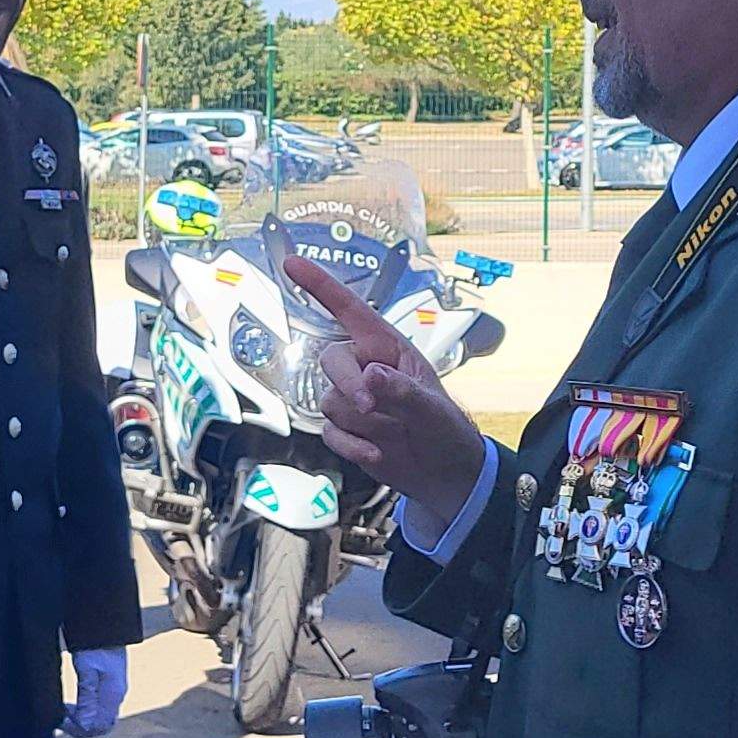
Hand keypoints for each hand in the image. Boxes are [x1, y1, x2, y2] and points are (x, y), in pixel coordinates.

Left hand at [61, 648, 126, 737]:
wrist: (105, 627)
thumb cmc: (94, 644)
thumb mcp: (87, 669)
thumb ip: (87, 697)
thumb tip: (84, 724)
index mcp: (114, 694)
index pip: (99, 726)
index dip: (79, 729)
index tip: (61, 721)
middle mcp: (117, 697)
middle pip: (102, 726)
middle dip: (81, 729)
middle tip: (61, 721)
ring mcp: (116, 693)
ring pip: (102, 720)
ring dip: (83, 722)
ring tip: (65, 714)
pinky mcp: (111, 688)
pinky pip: (101, 711)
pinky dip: (86, 714)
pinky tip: (73, 708)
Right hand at [288, 256, 485, 508]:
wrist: (444, 473)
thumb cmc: (445, 428)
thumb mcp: (432, 409)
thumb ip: (402, 391)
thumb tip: (370, 376)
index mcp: (387, 348)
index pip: (350, 310)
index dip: (320, 285)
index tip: (292, 263)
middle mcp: (363, 367)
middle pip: (331, 361)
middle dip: (348, 385)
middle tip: (371, 408)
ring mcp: (350, 399)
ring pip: (329, 401)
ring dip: (362, 423)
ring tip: (395, 433)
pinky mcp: (343, 429)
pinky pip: (329, 432)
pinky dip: (352, 445)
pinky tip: (377, 452)